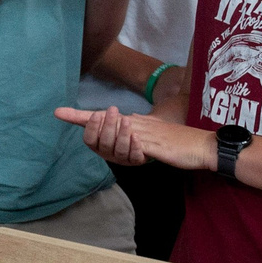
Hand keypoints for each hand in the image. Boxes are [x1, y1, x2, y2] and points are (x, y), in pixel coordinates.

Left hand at [55, 105, 216, 170]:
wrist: (203, 146)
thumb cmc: (178, 142)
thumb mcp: (153, 135)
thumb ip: (136, 131)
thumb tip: (124, 126)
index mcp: (133, 123)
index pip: (101, 118)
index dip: (79, 117)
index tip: (58, 113)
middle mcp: (136, 125)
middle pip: (103, 125)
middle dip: (97, 127)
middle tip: (110, 128)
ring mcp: (145, 136)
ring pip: (117, 135)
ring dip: (117, 138)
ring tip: (131, 139)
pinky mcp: (155, 147)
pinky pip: (137, 149)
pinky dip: (133, 149)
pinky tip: (139, 147)